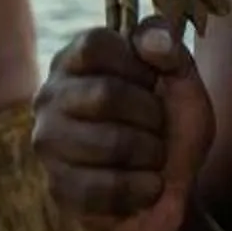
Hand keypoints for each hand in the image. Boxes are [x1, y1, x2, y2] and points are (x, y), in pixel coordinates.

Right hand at [32, 21, 213, 230]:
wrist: (170, 189)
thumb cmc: (170, 126)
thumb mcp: (182, 81)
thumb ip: (170, 51)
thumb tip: (151, 42)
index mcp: (74, 61)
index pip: (95, 45)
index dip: (138, 66)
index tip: (152, 84)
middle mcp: (50, 97)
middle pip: (105, 94)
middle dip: (151, 115)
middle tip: (158, 127)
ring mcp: (49, 144)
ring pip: (110, 143)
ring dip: (151, 154)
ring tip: (152, 157)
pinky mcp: (59, 188)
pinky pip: (108, 188)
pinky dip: (143, 189)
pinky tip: (146, 186)